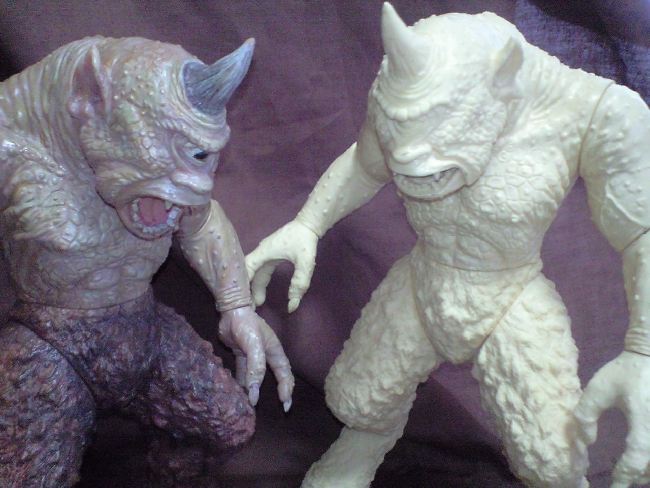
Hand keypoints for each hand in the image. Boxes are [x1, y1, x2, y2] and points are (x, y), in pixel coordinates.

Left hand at [218, 305, 293, 410]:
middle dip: (281, 391)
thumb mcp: (254, 346)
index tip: (285, 402)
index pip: (285, 373)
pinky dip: (242, 382)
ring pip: (257, 377)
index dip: (287, 388)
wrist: (231, 312)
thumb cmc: (247, 326)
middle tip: (284, 408)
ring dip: (256, 389)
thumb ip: (256, 368)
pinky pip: (243, 372)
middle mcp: (267, 355)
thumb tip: (255, 391)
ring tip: (254, 405)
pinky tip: (238, 392)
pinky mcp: (242, 356)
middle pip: (277, 376)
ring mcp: (254, 356)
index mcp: (275, 351)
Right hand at [245, 219, 317, 312]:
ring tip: (258, 301)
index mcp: (264, 252)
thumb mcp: (304, 263)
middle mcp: (262, 252)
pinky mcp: (273, 253)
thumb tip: (292, 306)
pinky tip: (263, 288)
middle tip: (252, 306)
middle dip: (250, 289)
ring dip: (256, 285)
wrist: (310, 224)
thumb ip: (299, 284)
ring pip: (257, 271)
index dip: (242, 282)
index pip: (247, 267)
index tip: (241, 297)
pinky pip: (263, 268)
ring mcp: (267, 252)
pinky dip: (261, 279)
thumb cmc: (305, 241)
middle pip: (251, 272)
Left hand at [574, 351, 649, 487]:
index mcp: (644, 420)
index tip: (614, 485)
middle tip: (620, 478)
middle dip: (636, 477)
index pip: (636, 459)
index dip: (624, 477)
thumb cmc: (626, 371)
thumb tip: (586, 442)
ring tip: (630, 472)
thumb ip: (586, 415)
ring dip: (647, 471)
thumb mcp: (599, 389)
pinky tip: (642, 460)